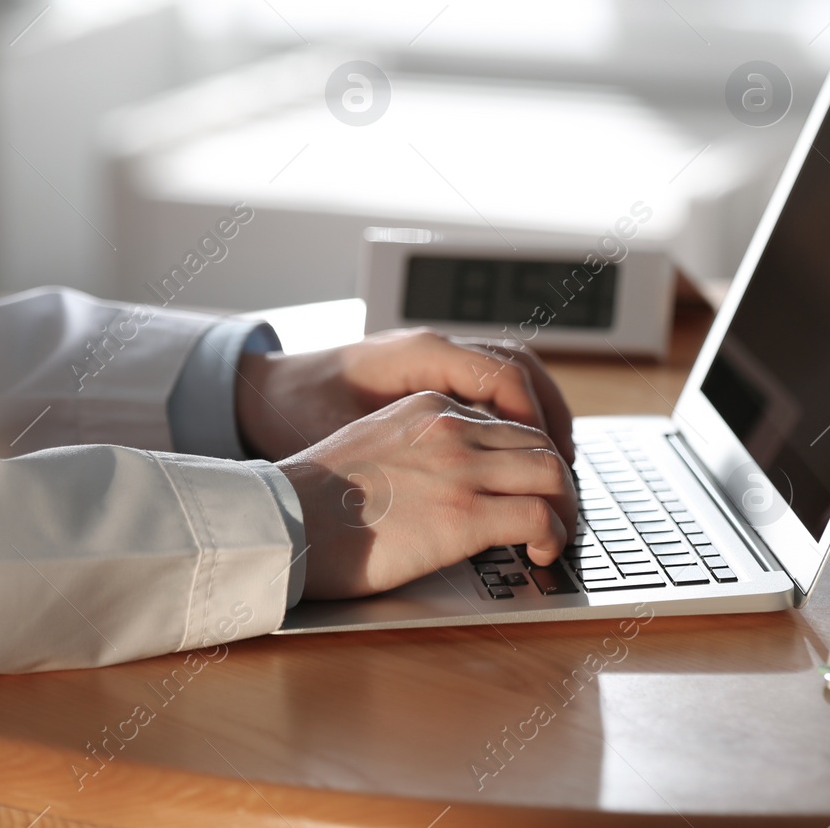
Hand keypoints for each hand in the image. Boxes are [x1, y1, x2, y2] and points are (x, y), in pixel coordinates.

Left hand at [236, 328, 573, 463]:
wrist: (264, 390)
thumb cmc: (298, 412)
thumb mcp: (352, 435)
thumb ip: (409, 452)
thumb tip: (464, 483)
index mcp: (419, 353)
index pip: (502, 374)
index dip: (532, 420)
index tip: (547, 462)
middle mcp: (434, 346)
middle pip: (519, 367)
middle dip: (550, 417)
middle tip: (566, 467)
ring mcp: (435, 354)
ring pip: (512, 369)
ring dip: (540, 411)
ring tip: (557, 459)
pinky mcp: (431, 371)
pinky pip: (491, 379)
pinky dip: (516, 409)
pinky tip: (520, 448)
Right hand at [278, 392, 575, 598]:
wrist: (283, 521)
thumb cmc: (311, 499)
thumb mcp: (370, 443)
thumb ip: (414, 447)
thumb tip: (441, 479)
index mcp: (428, 407)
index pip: (505, 423)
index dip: (526, 458)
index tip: (529, 487)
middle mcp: (451, 428)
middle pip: (539, 443)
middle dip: (557, 481)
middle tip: (554, 514)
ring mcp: (461, 469)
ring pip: (552, 474)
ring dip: (564, 508)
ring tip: (553, 536)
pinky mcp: (464, 516)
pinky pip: (539, 517)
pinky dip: (553, 536)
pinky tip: (539, 554)